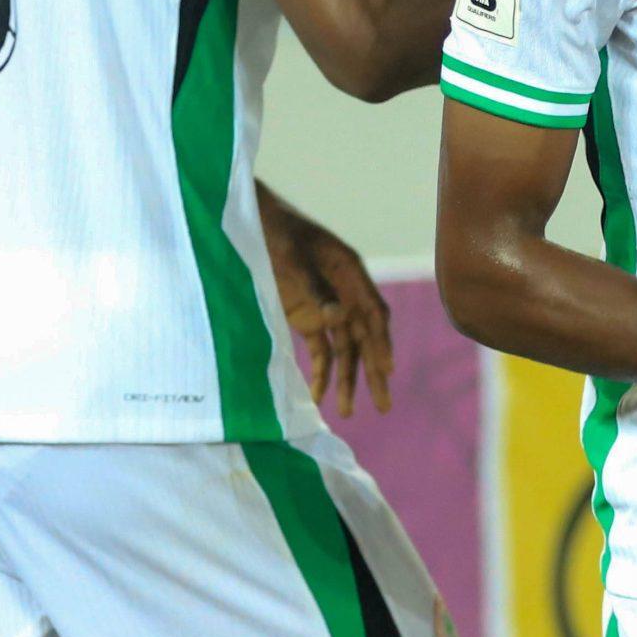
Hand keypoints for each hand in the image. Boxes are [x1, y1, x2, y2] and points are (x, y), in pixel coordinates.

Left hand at [264, 205, 395, 417]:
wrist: (249, 222)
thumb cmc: (275, 232)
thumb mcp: (293, 259)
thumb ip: (315, 289)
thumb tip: (338, 318)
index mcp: (350, 272)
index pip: (374, 313)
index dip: (382, 343)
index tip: (386, 371)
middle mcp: (345, 293)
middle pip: (366, 337)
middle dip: (373, 372)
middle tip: (384, 405)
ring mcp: (326, 306)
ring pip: (345, 349)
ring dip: (346, 379)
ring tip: (346, 413)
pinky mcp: (305, 317)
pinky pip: (320, 349)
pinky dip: (320, 371)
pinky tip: (317, 395)